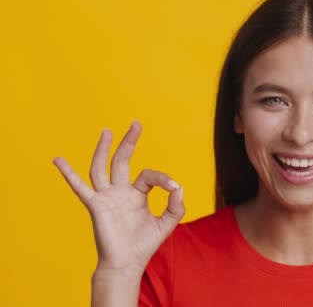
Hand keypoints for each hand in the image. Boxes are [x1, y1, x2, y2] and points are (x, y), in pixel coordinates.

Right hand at [52, 121, 184, 274]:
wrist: (127, 263)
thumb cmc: (144, 244)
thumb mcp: (167, 223)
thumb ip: (176, 206)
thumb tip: (178, 186)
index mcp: (137, 194)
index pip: (148, 175)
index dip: (163, 178)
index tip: (174, 188)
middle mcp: (120, 192)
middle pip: (122, 161)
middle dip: (129, 142)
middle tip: (136, 123)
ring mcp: (107, 197)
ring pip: (102, 168)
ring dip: (103, 149)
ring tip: (107, 131)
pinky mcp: (95, 205)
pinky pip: (80, 187)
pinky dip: (68, 174)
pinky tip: (58, 160)